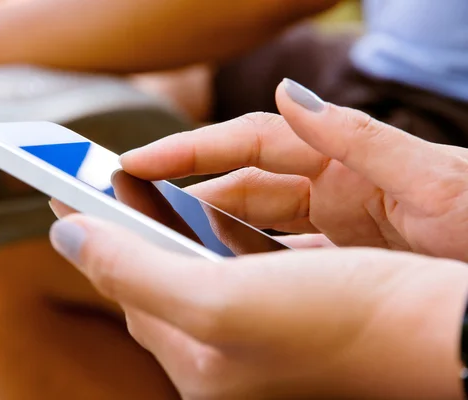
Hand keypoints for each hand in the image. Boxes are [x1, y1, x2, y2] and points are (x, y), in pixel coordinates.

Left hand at [49, 215, 467, 398]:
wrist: (441, 334)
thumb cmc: (342, 322)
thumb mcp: (221, 302)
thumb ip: (134, 272)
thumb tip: (66, 238)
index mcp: (199, 367)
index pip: (123, 291)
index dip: (91, 239)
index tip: (61, 195)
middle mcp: (222, 364)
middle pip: (153, 290)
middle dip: (123, 240)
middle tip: (93, 195)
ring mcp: (256, 347)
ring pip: (190, 283)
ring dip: (164, 241)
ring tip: (139, 203)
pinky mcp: (287, 325)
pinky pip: (228, 280)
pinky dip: (211, 248)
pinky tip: (210, 226)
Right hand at [120, 79, 467, 261]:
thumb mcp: (434, 179)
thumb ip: (359, 137)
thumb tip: (288, 93)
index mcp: (347, 160)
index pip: (251, 143)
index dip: (191, 150)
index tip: (138, 161)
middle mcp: (335, 187)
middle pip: (243, 186)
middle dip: (190, 193)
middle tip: (139, 210)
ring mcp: (337, 225)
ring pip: (256, 226)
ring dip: (214, 232)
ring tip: (172, 246)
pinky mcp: (345, 259)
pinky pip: (284, 260)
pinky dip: (254, 267)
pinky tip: (229, 280)